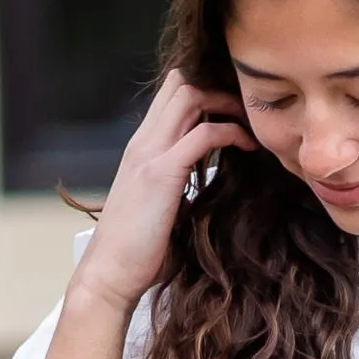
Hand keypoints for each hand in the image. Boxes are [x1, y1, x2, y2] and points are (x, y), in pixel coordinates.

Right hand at [74, 70, 254, 310]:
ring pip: (189, 97)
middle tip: (246, 111)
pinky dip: (231, 132)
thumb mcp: (157, 207)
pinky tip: (248, 146)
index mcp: (140, 149)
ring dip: (226, 103)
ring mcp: (149, 154)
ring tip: (249, 123)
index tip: (232, 111)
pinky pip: (203, 134)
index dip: (203, 91)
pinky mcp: (162, 173)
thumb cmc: (135, 252)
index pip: (169, 96)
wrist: (109, 274)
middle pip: (180, 84)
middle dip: (218, 88)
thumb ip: (175, 187)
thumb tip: (200, 187)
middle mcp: (142, 142)